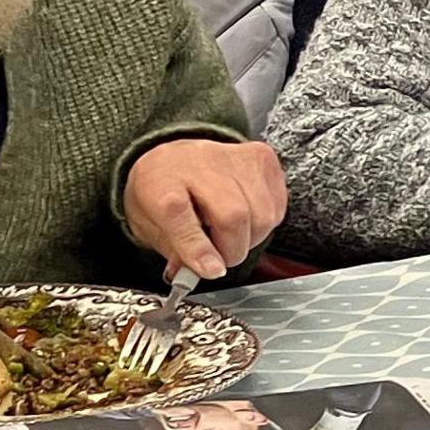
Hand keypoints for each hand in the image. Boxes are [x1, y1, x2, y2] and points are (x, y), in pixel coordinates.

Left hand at [123, 137, 283, 280]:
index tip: (212, 269)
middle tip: (220, 257)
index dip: (197, 247)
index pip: (177, 212)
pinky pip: (276, 208)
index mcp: (162, 182)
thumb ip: (179, 253)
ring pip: (261, 216)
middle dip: (231, 250)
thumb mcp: (154, 227)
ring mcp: (233, 157)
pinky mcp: (261, 158)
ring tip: (230, 233)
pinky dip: (263, 224)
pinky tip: (246, 216)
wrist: (175, 160)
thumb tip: (207, 272)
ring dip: (250, 238)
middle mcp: (198, 163)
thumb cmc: (164, 193)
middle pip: (232, 216)